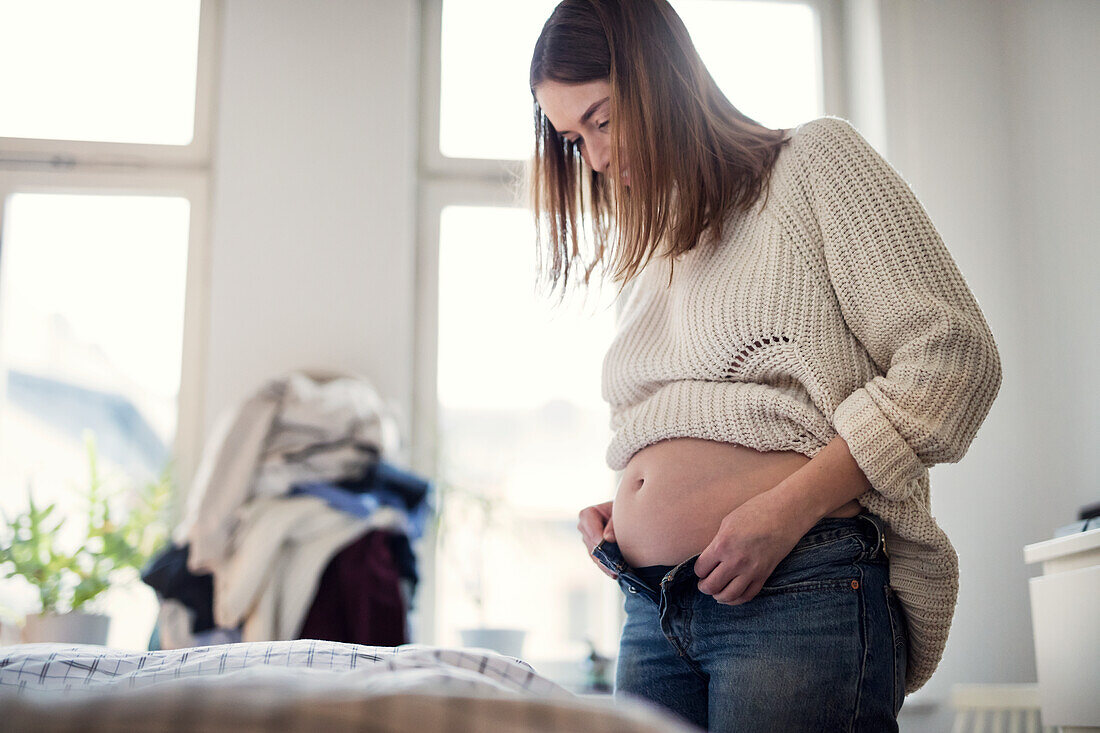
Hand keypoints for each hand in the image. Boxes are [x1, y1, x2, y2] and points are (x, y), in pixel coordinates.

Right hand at [578, 500, 617, 578]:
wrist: (625, 513)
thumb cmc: (622, 510)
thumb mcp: (620, 512)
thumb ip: (614, 524)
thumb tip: (608, 538)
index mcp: (587, 515)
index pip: (592, 533)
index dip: (601, 543)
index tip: (611, 552)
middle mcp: (584, 528)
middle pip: (593, 547)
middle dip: (605, 558)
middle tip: (617, 567)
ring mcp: (588, 540)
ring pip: (595, 556)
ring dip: (606, 565)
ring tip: (618, 572)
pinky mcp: (594, 549)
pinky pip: (598, 561)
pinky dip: (607, 567)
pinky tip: (616, 573)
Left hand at [693, 490, 813, 604]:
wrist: (786, 513)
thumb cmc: (755, 511)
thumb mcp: (728, 522)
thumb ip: (717, 542)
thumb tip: (709, 559)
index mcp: (722, 544)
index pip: (701, 569)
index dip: (699, 570)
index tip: (701, 568)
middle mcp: (736, 561)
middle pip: (711, 586)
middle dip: (704, 587)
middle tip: (704, 583)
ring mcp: (751, 570)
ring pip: (729, 595)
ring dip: (718, 596)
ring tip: (716, 592)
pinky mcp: (765, 575)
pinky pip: (748, 595)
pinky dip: (737, 599)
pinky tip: (732, 595)